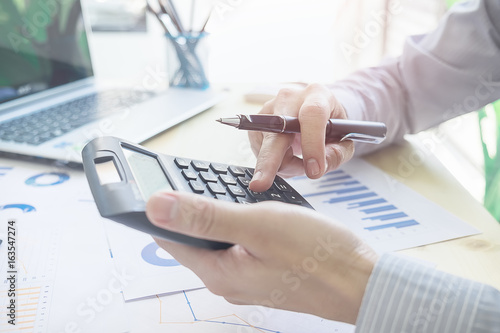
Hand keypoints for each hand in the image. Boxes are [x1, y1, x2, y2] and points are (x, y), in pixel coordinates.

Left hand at [146, 191, 377, 324]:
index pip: (169, 238)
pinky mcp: (265, 274)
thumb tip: (155, 207)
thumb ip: (205, 217)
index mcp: (218, 272)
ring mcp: (247, 280)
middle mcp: (228, 281)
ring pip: (218, 242)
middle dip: (191, 210)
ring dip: (217, 217)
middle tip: (198, 179)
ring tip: (226, 192)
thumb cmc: (317, 253)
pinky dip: (239, 226)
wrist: (363, 281)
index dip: (160, 210)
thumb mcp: (257, 224)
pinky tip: (253, 212)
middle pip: (193, 240)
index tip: (158, 183)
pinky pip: (240, 247)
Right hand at [248, 84, 354, 191]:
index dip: (312, 144)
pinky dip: (275, 162)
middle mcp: (289, 98)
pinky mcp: (256, 122)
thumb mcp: (344, 138)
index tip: (314, 171)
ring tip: (299, 160)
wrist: (314, 110)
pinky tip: (287, 154)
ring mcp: (269, 109)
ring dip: (284, 165)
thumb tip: (318, 167)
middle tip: (261, 184)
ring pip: (269, 148)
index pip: (312, 115)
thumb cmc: (330, 124)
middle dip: (269, 160)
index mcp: (317, 95)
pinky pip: (261, 152)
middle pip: (277, 130)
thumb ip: (337, 153)